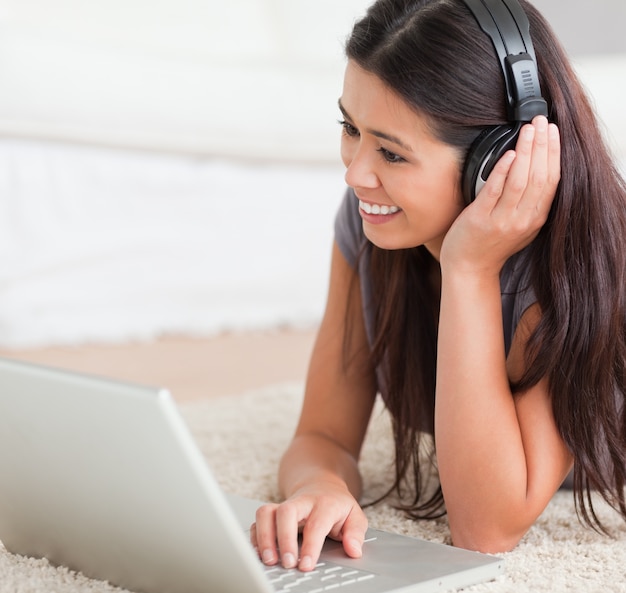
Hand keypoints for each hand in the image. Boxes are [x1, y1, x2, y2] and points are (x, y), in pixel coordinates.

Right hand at [250, 482, 367, 571]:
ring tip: (269, 560)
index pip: (316, 524)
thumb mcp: (355, 515)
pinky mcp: (273, 511)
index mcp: (325, 503)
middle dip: (284, 539)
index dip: (310, 546)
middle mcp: (302, 502)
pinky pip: (258, 520)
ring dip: (264, 537)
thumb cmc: (336, 504)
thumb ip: (356, 532)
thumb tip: (353, 550)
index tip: (306, 565)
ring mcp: (285, 505)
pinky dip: (256, 537)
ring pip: (266, 512)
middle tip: (288, 563)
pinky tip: (260, 553)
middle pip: (286, 512)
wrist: (321, 484)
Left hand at [441, 115, 560, 275]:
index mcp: (535, 218)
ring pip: (521, 181)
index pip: (552, 180)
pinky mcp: (480, 220)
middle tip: (540, 122)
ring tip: (527, 131)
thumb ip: (529, 203)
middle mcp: (523, 220)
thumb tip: (534, 168)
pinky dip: (503, 170)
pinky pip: (495, 191)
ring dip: (525, 152)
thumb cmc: (491, 244)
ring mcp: (502, 220)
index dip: (554, 153)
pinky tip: (507, 154)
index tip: (553, 131)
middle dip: (542, 145)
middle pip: (539, 176)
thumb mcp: (520, 226)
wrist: (469, 268)